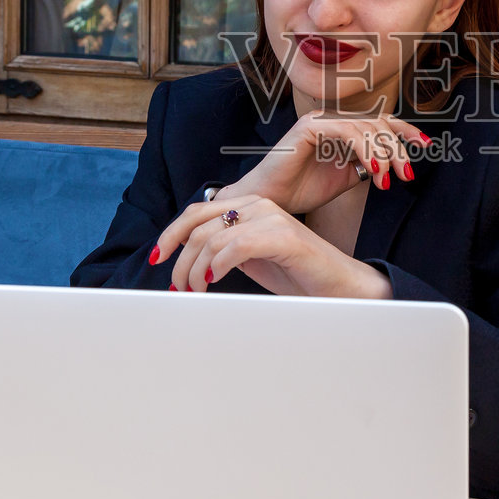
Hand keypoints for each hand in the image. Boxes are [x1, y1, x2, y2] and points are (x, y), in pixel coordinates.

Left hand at [152, 195, 392, 297]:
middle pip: (198, 226)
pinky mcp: (283, 236)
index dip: (171, 233)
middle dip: (180, 261)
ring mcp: (271, 217)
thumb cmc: (297, 274)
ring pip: (212, 239)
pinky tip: (214, 282)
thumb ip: (224, 251)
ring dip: (195, 271)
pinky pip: (235, 247)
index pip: (197, 211)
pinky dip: (217, 267)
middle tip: (177, 289)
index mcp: (249, 206)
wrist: (340, 287)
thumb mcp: (251, 259)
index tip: (159, 258)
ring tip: (195, 292)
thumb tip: (187, 263)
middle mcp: (258, 205)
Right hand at [220, 109, 427, 214]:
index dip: (405, 131)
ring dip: (383, 153)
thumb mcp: (345, 178)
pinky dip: (365, 150)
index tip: (426, 145)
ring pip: (366, 127)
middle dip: (397, 148)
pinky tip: (374, 170)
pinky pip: (346, 131)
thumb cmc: (302, 191)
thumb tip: (394, 163)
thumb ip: (366, 165)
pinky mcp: (309, 126)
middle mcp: (331, 119)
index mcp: (341, 128)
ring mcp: (319, 120)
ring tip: (387, 179)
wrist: (271, 203)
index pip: (380, 121)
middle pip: (378, 123)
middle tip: (405, 174)